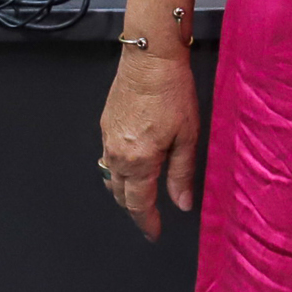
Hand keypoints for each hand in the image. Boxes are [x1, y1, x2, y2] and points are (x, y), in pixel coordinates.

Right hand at [99, 52, 199, 241]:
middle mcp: (117, 154)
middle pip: (120, 194)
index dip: (146, 222)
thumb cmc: (173, 92)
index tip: (153, 234)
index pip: (139, 203)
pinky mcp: (105, 125)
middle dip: (134, 209)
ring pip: (111, 177)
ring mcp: (107, 139)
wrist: (149, 58)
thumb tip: (181, 204)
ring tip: (140, 197)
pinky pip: (107, 158)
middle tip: (149, 218)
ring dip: (123, 191)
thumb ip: (182, 173)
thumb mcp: (187, 135)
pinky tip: (131, 167)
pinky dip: (118, 170)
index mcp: (138, 161)